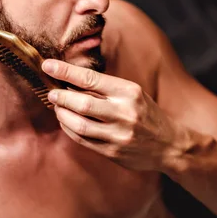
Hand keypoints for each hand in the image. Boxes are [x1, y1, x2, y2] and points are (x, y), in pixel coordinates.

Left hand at [42, 59, 185, 170]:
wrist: (169, 145)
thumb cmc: (147, 114)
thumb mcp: (134, 94)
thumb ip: (106, 89)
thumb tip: (71, 80)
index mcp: (129, 92)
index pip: (91, 79)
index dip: (66, 72)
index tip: (48, 65)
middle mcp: (124, 112)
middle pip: (82, 103)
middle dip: (61, 96)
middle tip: (51, 92)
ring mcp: (118, 134)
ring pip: (78, 124)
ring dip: (62, 114)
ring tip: (58, 107)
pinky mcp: (112, 151)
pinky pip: (82, 139)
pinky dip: (69, 129)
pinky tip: (66, 121)